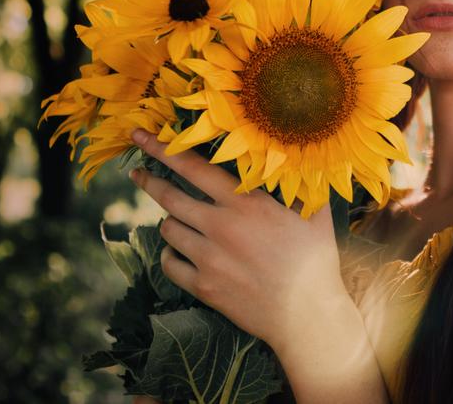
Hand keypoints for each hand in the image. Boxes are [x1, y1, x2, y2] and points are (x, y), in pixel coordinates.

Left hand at [128, 128, 389, 403]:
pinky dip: (170, 254)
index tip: (140, 137)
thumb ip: (298, 183)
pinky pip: (169, 264)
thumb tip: (293, 158)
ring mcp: (209, 259)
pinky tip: (180, 251)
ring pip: (168, 229)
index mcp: (245, 203)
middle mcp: (220, 227)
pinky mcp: (204, 287)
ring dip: (170, 219)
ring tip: (178, 217)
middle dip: (148, 179)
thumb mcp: (315, 211)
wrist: (308, 315)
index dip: (162, 148)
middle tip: (137, 172)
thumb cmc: (316, 260)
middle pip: (168, 196)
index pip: (192, 167)